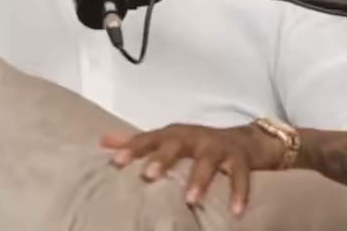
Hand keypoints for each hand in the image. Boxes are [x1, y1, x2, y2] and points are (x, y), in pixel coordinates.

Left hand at [101, 123, 277, 216]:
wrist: (244, 140)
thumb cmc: (196, 144)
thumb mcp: (167, 140)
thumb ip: (137, 142)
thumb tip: (102, 141)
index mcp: (173, 134)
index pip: (149, 139)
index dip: (132, 148)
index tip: (116, 162)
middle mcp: (194, 137)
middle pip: (176, 144)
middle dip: (163, 158)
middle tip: (149, 175)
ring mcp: (218, 146)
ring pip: (208, 160)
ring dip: (200, 179)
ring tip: (191, 199)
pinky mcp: (240, 159)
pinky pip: (240, 175)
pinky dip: (239, 193)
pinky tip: (236, 212)